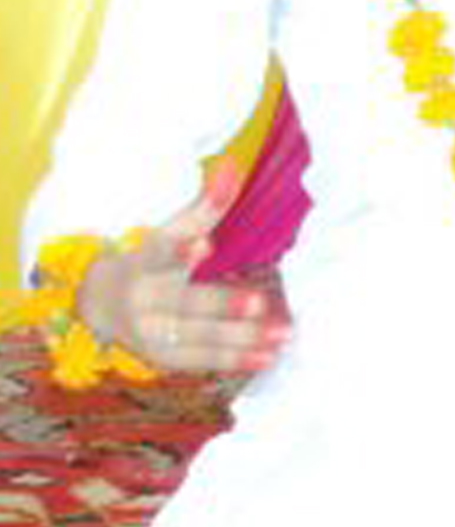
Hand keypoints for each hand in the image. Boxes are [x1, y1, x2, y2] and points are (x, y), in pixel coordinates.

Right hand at [75, 168, 283, 375]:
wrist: (99, 307)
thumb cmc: (150, 263)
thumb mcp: (168, 234)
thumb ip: (204, 207)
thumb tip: (233, 165)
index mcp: (143, 262)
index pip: (159, 254)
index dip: (179, 251)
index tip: (203, 246)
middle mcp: (143, 299)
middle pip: (183, 302)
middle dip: (220, 305)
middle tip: (259, 303)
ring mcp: (150, 332)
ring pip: (197, 336)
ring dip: (241, 337)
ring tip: (283, 333)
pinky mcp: (163, 358)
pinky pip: (202, 360)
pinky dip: (235, 359)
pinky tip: (269, 357)